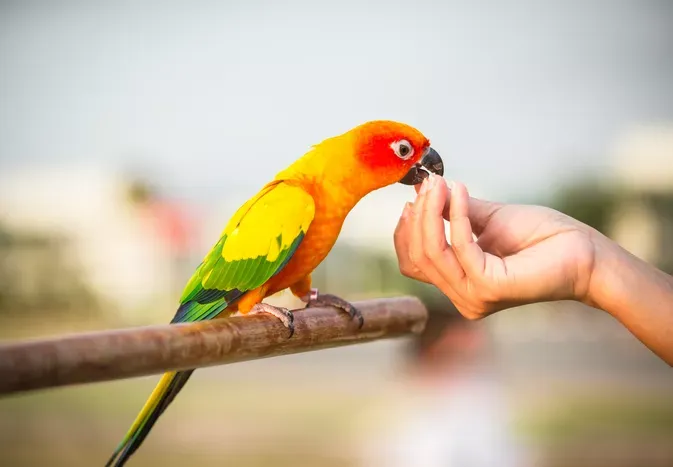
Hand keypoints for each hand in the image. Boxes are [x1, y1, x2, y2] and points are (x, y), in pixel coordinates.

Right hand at [394, 175, 596, 319]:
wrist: (584, 252)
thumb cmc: (542, 238)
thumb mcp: (487, 219)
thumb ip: (454, 213)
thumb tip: (425, 191)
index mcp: (460, 284)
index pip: (414, 264)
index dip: (406, 231)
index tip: (413, 199)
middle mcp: (463, 297)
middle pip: (417, 258)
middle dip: (417, 217)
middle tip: (428, 185)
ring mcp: (474, 297)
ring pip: (432, 253)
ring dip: (431, 213)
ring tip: (440, 185)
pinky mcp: (489, 287)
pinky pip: (460, 246)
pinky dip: (456, 216)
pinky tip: (462, 193)